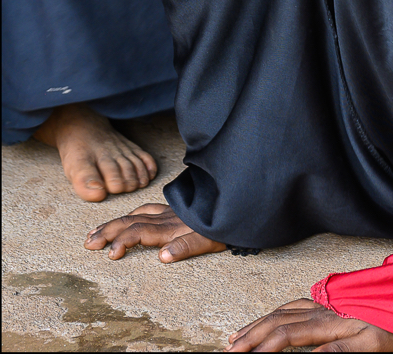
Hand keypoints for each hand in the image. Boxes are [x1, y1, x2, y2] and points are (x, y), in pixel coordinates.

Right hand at [84, 202, 227, 263]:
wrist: (235, 203)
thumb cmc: (222, 227)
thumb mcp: (208, 241)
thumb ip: (186, 247)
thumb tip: (162, 256)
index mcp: (171, 227)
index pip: (139, 232)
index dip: (122, 241)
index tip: (109, 254)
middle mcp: (165, 218)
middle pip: (130, 222)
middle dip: (108, 231)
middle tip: (88, 243)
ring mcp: (168, 212)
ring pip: (135, 214)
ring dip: (113, 223)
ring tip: (95, 232)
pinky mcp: (173, 209)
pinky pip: (146, 209)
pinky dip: (131, 213)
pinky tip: (125, 217)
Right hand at [227, 299, 392, 351]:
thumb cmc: (391, 328)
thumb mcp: (370, 346)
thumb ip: (339, 352)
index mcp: (328, 323)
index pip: (286, 335)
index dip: (262, 348)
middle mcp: (320, 310)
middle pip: (276, 321)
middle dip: (249, 337)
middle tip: (227, 352)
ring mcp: (323, 304)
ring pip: (281, 312)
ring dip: (256, 325)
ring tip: (235, 339)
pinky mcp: (328, 302)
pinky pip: (292, 305)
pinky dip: (273, 314)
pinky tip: (267, 320)